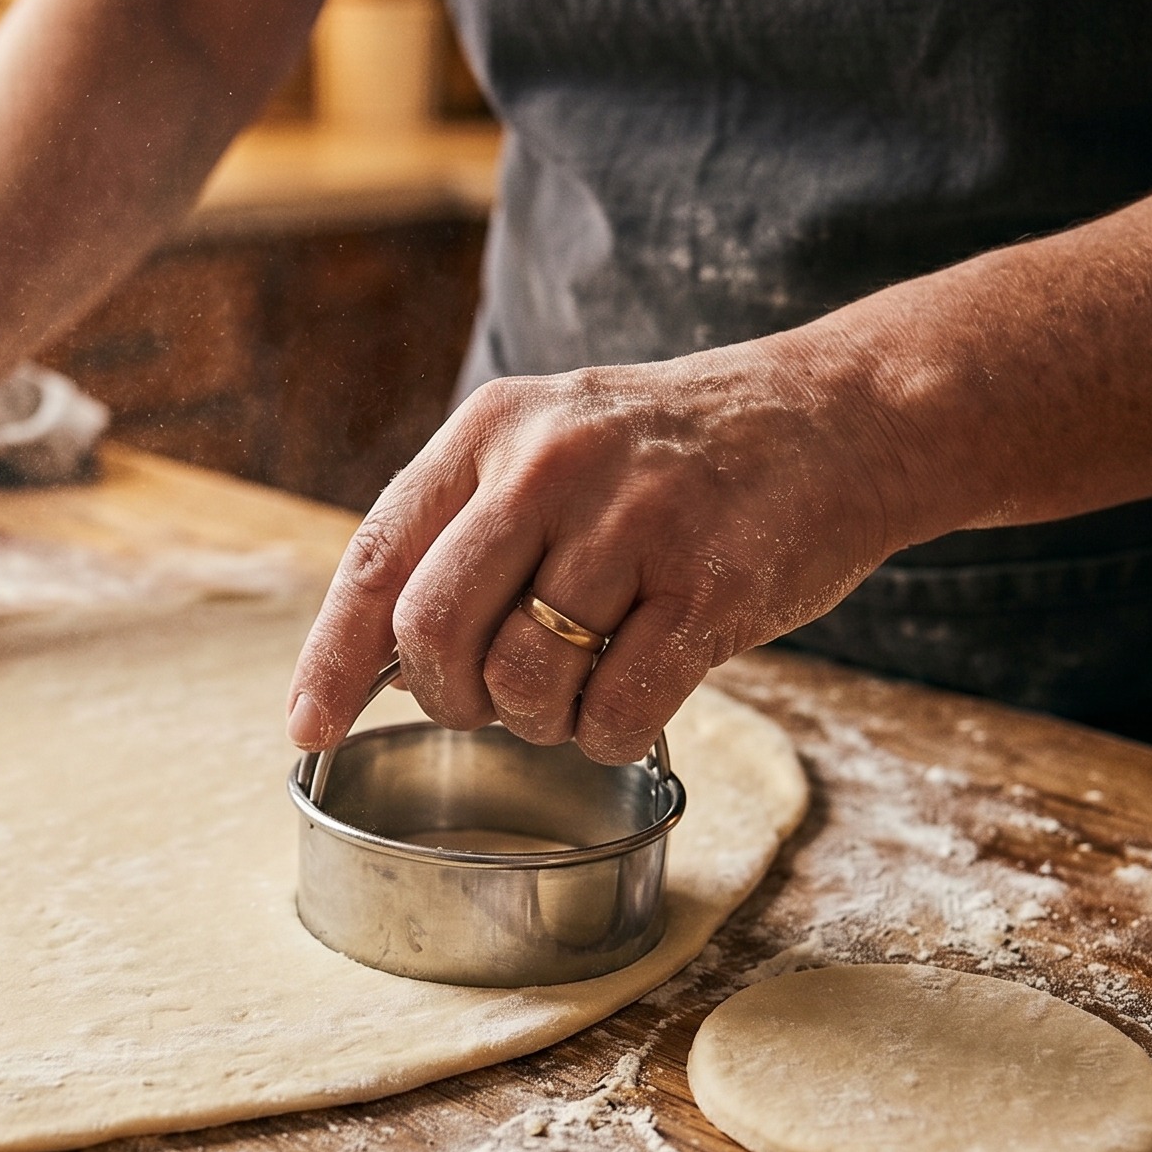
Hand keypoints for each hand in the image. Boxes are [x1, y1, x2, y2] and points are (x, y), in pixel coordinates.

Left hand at [285, 333, 913, 762]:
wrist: (843, 415)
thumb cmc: (675, 456)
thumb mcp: (553, 442)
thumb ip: (466, 527)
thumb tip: (372, 656)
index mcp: (493, 429)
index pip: (375, 559)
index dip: (331, 659)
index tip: (307, 728)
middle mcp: (551, 466)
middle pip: (432, 630)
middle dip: (445, 697)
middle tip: (483, 702)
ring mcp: (633, 525)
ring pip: (523, 683)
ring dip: (535, 720)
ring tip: (576, 686)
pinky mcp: (710, 589)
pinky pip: (614, 713)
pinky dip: (604, 735)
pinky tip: (630, 702)